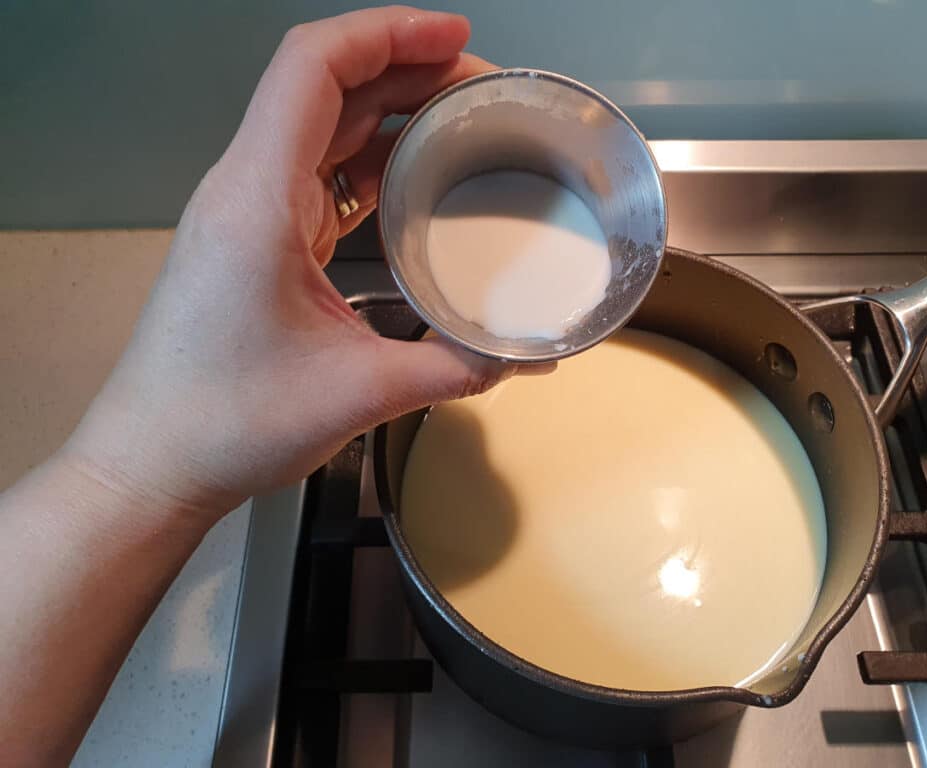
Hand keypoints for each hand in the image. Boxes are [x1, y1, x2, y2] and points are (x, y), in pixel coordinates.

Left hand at [64, 7, 515, 522]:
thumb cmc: (220, 422)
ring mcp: (247, 214)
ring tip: (458, 119)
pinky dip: (370, 161)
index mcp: (258, 201)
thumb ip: (454, 369)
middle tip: (481, 84)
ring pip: (323, 129)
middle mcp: (245, 191)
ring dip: (389, 113)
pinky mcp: (257, 242)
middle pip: (327, 89)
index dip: (388, 33)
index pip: (314, 69)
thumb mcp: (357, 394)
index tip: (455, 37)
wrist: (154, 461)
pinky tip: (414, 178)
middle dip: (408, 69)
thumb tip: (522, 358)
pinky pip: (318, 175)